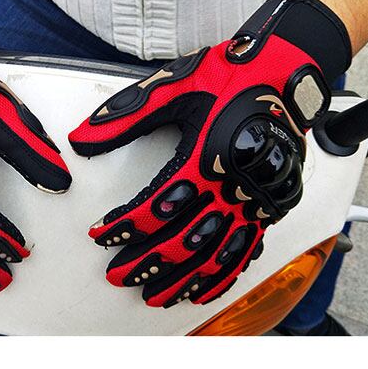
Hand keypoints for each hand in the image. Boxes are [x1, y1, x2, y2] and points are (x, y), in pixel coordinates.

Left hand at [69, 0, 349, 307]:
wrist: (287, 71)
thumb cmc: (229, 76)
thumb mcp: (175, 88)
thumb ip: (127, 115)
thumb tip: (80, 138)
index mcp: (204, 157)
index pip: (156, 207)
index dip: (124, 226)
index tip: (100, 235)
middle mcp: (232, 186)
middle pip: (182, 240)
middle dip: (145, 263)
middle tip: (117, 276)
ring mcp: (255, 201)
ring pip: (213, 256)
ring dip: (181, 280)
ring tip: (153, 297)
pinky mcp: (271, 207)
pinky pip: (246, 252)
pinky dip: (223, 277)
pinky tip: (203, 291)